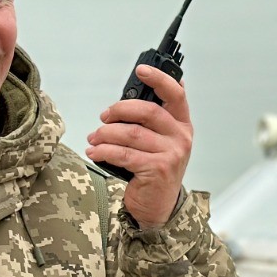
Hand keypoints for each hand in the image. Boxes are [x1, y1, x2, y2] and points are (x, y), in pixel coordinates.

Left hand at [86, 64, 192, 228]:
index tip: (141, 69)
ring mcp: (171, 154)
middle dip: (119, 110)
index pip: (176, 94)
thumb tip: (128, 98)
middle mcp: (180, 137)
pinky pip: (124, 154)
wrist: (158, 206)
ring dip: (106, 134)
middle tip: (104, 117)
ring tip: (94, 138)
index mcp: (182, 124)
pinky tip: (95, 152)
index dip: (159, 79)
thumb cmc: (154, 170)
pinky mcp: (157, 170)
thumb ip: (149, 121)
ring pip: (131, 133)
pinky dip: (104, 151)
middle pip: (147, 111)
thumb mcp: (159, 142)